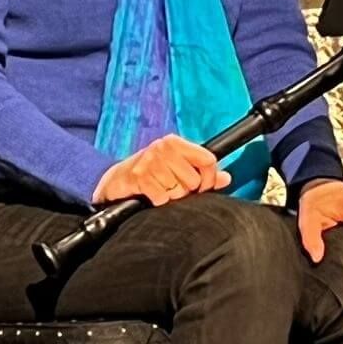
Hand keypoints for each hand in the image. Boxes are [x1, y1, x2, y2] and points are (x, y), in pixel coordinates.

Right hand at [92, 134, 229, 207]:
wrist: (116, 181)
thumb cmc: (150, 174)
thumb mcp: (177, 168)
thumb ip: (203, 172)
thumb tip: (226, 178)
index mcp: (175, 142)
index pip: (208, 160)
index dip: (209, 179)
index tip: (202, 187)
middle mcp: (163, 147)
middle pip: (194, 180)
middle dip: (185, 190)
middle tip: (170, 187)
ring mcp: (150, 161)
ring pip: (178, 191)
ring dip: (169, 196)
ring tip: (158, 189)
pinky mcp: (139, 176)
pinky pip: (162, 197)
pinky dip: (157, 201)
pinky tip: (149, 194)